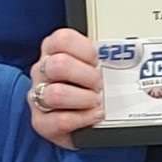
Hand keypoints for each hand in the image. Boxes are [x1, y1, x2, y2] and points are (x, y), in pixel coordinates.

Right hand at [28, 29, 103, 149]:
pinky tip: (94, 115)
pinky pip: (61, 120)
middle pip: (59, 65)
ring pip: (57, 94)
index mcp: (53, 51)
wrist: (76, 122)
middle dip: (87, 76)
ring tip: (96, 102)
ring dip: (84, 99)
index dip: (85, 49)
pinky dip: (84, 118)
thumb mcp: (92, 67)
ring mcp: (38, 96)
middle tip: (100, 85)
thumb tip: (123, 56)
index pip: (62, 39)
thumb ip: (101, 59)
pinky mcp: (41, 122)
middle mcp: (42, 71)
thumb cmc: (85, 88)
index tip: (97, 61)